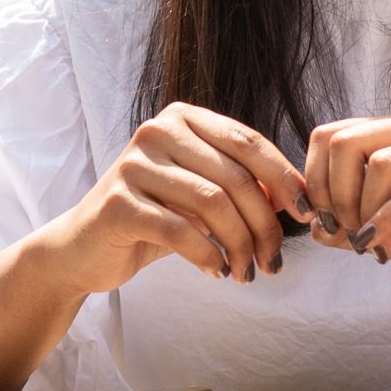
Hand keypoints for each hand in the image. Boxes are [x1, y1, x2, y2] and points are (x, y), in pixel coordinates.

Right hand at [55, 103, 315, 290]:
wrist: (84, 248)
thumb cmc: (153, 218)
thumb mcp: (201, 196)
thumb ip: (242, 186)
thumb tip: (295, 196)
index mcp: (182, 119)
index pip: (248, 142)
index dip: (284, 177)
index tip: (306, 213)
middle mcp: (156, 131)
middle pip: (235, 177)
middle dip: (264, 224)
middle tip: (274, 262)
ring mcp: (134, 165)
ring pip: (212, 204)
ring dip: (240, 245)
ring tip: (247, 272)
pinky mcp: (118, 203)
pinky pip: (180, 231)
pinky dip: (208, 256)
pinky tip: (217, 272)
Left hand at [303, 112, 390, 289]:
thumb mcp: (387, 232)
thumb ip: (349, 225)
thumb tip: (313, 225)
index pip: (330, 135)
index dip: (315, 181)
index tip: (325, 221)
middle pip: (346, 142)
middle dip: (335, 195)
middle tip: (347, 232)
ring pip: (380, 163)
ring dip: (364, 211)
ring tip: (370, 243)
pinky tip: (384, 244)